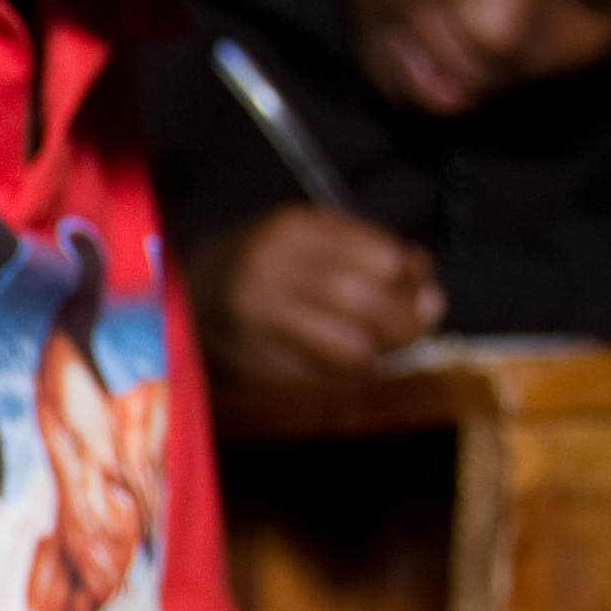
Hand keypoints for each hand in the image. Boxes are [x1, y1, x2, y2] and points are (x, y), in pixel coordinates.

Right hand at [192, 207, 442, 421]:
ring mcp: (259, 324)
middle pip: (367, 306)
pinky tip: (352, 362)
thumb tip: (426, 285)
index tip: (418, 282)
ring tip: (385, 342)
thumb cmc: (261, 258)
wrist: (184, 293)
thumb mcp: (308, 233)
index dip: (411, 275)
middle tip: (417, 321)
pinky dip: (351, 374)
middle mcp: (270, 274)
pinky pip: (324, 379)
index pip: (379, 257)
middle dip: (406, 319)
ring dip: (383, 351)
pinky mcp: (253, 365)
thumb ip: (367, 248)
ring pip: (351, 350)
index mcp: (289, 231)